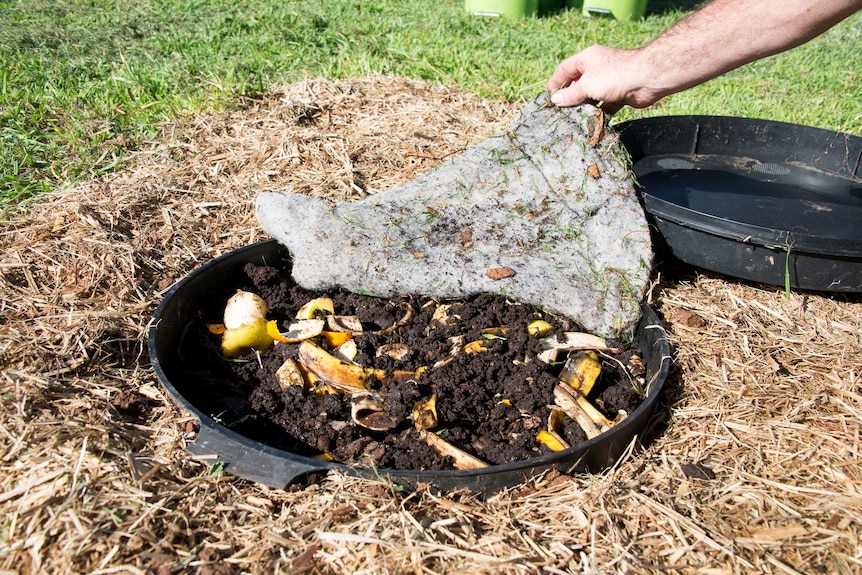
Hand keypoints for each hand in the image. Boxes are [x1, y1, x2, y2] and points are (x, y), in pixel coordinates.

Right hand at [546, 45, 660, 113]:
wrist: (647, 79)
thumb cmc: (614, 76)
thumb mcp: (587, 85)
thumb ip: (570, 94)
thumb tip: (555, 100)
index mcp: (587, 59)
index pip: (565, 69)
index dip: (555, 82)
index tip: (547, 97)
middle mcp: (597, 68)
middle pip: (578, 84)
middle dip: (569, 98)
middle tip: (559, 112)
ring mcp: (608, 82)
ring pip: (591, 96)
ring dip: (583, 107)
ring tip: (572, 120)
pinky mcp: (618, 94)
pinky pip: (604, 105)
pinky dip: (598, 114)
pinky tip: (590, 123)